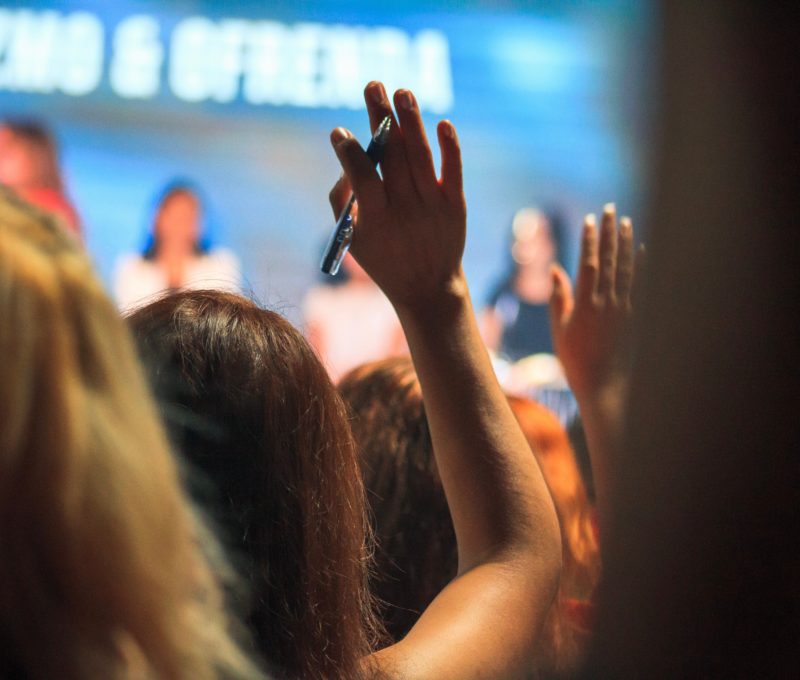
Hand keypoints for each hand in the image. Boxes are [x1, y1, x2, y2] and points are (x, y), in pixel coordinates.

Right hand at [328, 81, 466, 312]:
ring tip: (402, 91)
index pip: (363, 177)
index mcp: (377, 219)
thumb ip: (341, 201)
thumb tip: (346, 161)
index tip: (339, 131)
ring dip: (412, 120)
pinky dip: (449, 147)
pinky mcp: (455, 204)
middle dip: (380, 118)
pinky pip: (453, 170)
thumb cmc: (383, 258)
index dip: (350, 152)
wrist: (428, 286)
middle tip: (372, 85)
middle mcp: (406, 209)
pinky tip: (442, 123)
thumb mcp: (353, 239)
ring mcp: (433, 205)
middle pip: (393, 156)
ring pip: (421, 156)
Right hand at [549, 204, 642, 402]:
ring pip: (626, 268)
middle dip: (610, 233)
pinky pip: (640, 285)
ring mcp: (624, 309)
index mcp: (585, 305)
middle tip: (610, 209)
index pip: (588, 263)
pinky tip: (643, 250)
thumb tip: (556, 269)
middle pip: (609, 260)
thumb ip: (560, 297)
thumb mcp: (560, 329)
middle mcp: (606, 303)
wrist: (604, 385)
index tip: (590, 220)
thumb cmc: (575, 359)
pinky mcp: (636, 316)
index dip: (589, 240)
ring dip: (626, 243)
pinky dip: (641, 266)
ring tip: (626, 222)